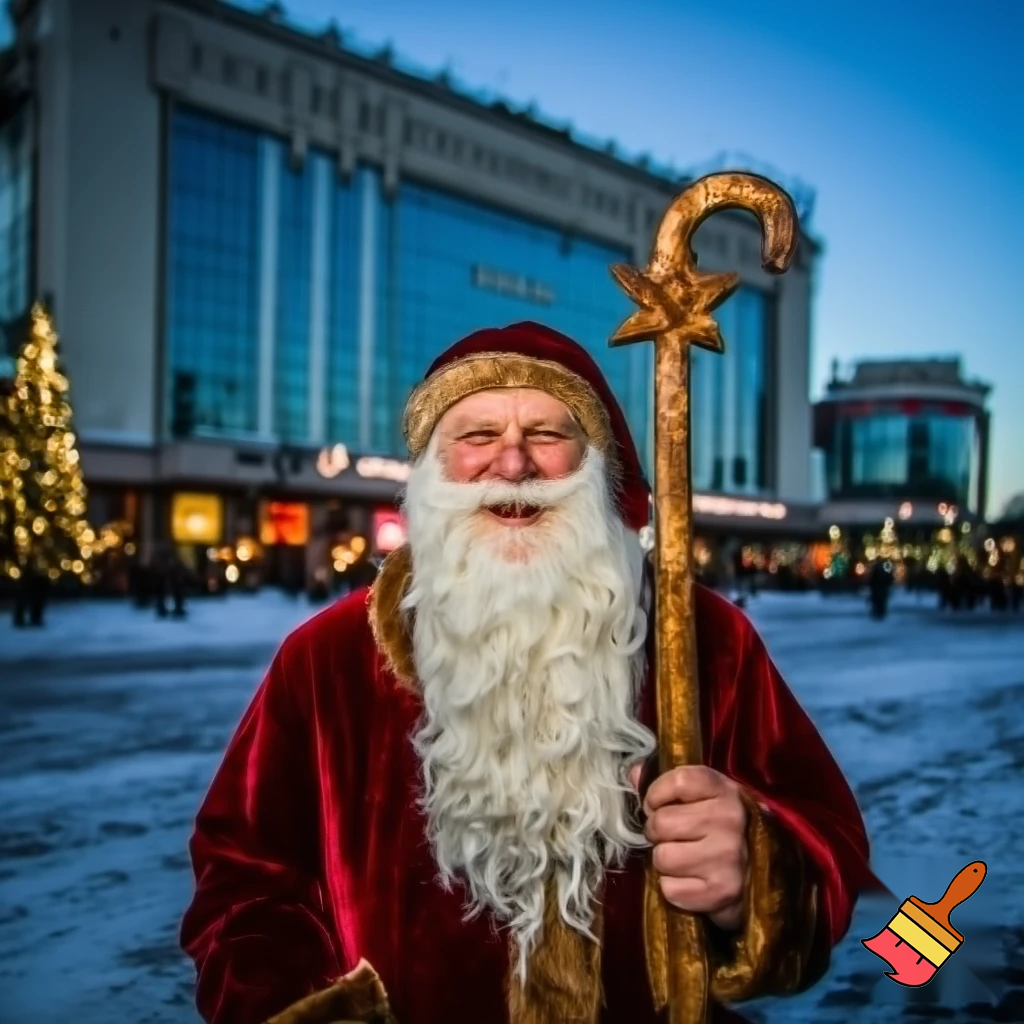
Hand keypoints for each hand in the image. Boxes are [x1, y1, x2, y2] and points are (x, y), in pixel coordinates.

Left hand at [629, 763, 748, 932]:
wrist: (756, 880)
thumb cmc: (719, 831)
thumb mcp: (704, 797)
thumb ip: (668, 784)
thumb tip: (633, 774)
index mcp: (725, 790)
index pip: (678, 780)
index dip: (656, 793)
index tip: (656, 804)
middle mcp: (730, 820)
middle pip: (661, 822)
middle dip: (657, 832)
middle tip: (671, 837)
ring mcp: (728, 857)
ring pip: (662, 857)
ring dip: (665, 861)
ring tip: (682, 859)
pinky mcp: (722, 891)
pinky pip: (670, 888)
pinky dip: (674, 888)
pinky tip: (692, 881)